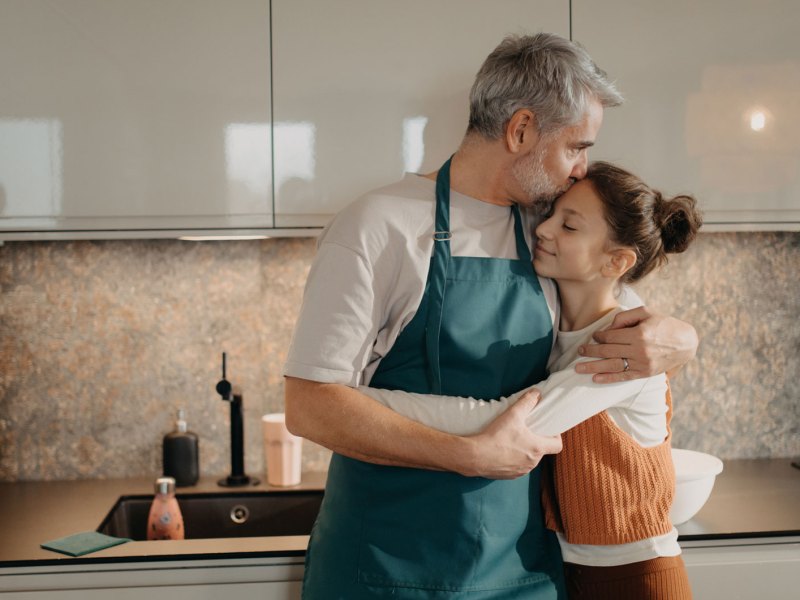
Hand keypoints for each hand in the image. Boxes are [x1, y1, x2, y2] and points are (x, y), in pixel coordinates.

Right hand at [462, 389, 561, 478]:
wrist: (476, 457)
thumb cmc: (496, 436)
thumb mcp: (512, 415)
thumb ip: (526, 402)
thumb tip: (536, 393)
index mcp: (537, 448)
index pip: (557, 446)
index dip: (555, 437)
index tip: (547, 430)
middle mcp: (532, 463)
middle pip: (541, 451)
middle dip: (535, 441)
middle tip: (525, 431)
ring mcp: (521, 471)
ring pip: (528, 460)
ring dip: (524, 451)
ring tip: (512, 441)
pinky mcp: (509, 476)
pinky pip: (517, 467)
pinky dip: (513, 460)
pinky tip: (502, 452)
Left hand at [575, 306, 698, 382]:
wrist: (685, 343)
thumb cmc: (664, 324)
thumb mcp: (646, 312)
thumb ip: (625, 317)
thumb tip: (608, 328)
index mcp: (639, 333)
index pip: (611, 336)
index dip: (599, 336)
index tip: (594, 337)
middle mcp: (640, 350)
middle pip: (608, 352)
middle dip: (591, 352)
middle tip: (579, 352)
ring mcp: (642, 363)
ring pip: (613, 365)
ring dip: (593, 367)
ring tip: (578, 369)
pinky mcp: (645, 373)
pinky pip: (624, 377)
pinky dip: (608, 378)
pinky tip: (595, 378)